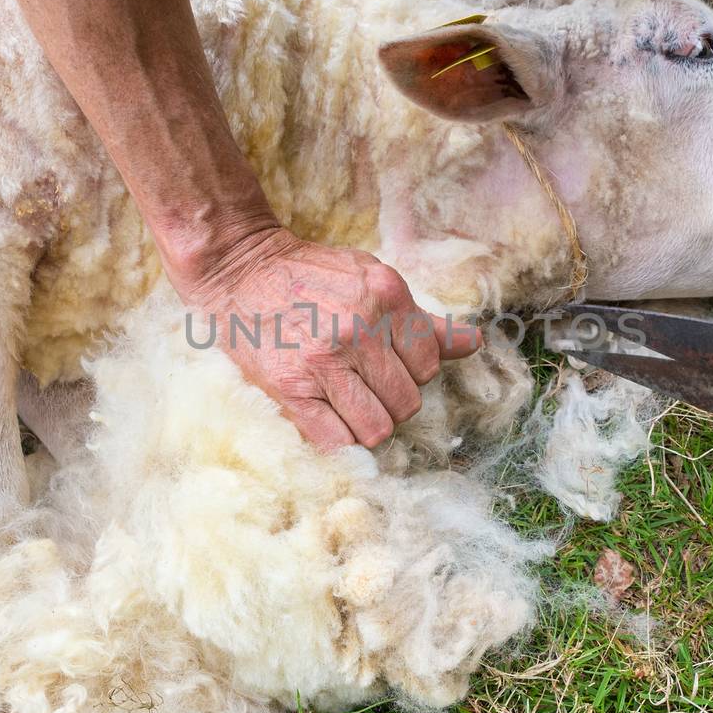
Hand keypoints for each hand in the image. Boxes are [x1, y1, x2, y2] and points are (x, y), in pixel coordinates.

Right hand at [183, 227, 481, 447]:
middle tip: (364, 386)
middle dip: (392, 402)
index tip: (388, 366)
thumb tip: (473, 344)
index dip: (412, 373)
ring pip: (378, 428)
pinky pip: (336, 441)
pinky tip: (329, 419)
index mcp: (386, 296)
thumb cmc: (311, 276)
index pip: (430, 365)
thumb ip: (421, 319)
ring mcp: (324, 359)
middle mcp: (359, 327)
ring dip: (368, 425)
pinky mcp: (291, 387)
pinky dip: (339, 442)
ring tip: (348, 403)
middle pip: (408, 402)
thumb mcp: (371, 279)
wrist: (240, 270)